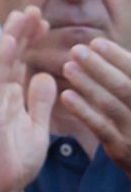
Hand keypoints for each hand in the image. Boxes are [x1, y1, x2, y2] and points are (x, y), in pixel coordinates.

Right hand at [0, 9, 58, 191]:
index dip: (30, 41)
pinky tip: (8, 42)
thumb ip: (39, 101)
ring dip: (11, 38)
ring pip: (0, 63)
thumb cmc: (14, 161)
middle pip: (10, 57)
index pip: (21, 63)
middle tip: (33, 9)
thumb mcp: (37, 126)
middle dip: (20, 32)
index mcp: (10, 98)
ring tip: (21, 15)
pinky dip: (0, 60)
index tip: (42, 21)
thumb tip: (44, 76)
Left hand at [63, 36, 130, 173]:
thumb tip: (116, 54)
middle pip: (124, 86)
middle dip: (100, 67)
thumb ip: (129, 79)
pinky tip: (66, 96)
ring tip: (67, 67)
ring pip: (111, 105)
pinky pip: (100, 127)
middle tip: (76, 50)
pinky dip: (83, 111)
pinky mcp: (121, 149)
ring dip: (88, 85)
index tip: (96, 42)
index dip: (117, 57)